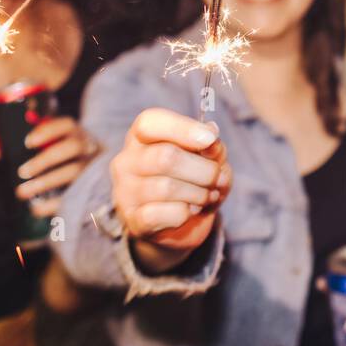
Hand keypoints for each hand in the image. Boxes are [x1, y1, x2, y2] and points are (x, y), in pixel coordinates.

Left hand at [0, 116, 99, 217]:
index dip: (48, 131)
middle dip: (45, 159)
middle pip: (72, 147)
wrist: (82, 177)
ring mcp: (92, 167)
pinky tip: (35, 208)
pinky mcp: (92, 189)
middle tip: (21, 172)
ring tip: (21, 192)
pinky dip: (54, 203)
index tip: (28, 142)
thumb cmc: (50, 156)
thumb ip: (7, 145)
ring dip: (46, 182)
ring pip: (74, 171)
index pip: (66, 124)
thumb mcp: (30, 148)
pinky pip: (76, 195)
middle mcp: (87, 146)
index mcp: (73, 132)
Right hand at [109, 108, 230, 272]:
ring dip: (199, 193)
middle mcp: (126, 161)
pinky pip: (166, 214)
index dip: (183, 128)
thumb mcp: (207, 157)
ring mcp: (125, 193)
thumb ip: (210, 145)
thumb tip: (211, 141)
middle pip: (165, 157)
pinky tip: (191, 210)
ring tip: (208, 195)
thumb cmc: (192, 178)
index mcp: (141, 137)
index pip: (149, 123)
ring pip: (167, 188)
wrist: (180, 223)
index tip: (211, 139)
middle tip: (219, 178)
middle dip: (203, 169)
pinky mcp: (134, 221)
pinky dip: (187, 213)